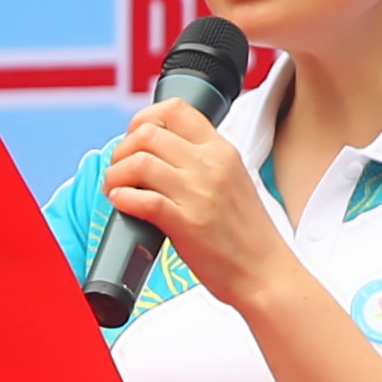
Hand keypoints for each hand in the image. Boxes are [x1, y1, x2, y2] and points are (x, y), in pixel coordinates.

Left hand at [100, 100, 289, 310]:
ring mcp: (198, 194)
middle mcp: (210, 165)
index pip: (176, 109)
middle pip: (149, 133)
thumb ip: (203, 162)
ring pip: (140, 162)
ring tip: (116, 188)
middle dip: (123, 149)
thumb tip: (162, 154)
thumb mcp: (234, 181)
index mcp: (222, 151)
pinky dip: (122, 198)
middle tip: (120, 168)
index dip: (145, 118)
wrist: (265, 272)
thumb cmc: (248, 235)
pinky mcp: (186, 224)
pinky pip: (142, 199)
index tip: (134, 136)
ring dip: (116, 174)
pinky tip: (122, 204)